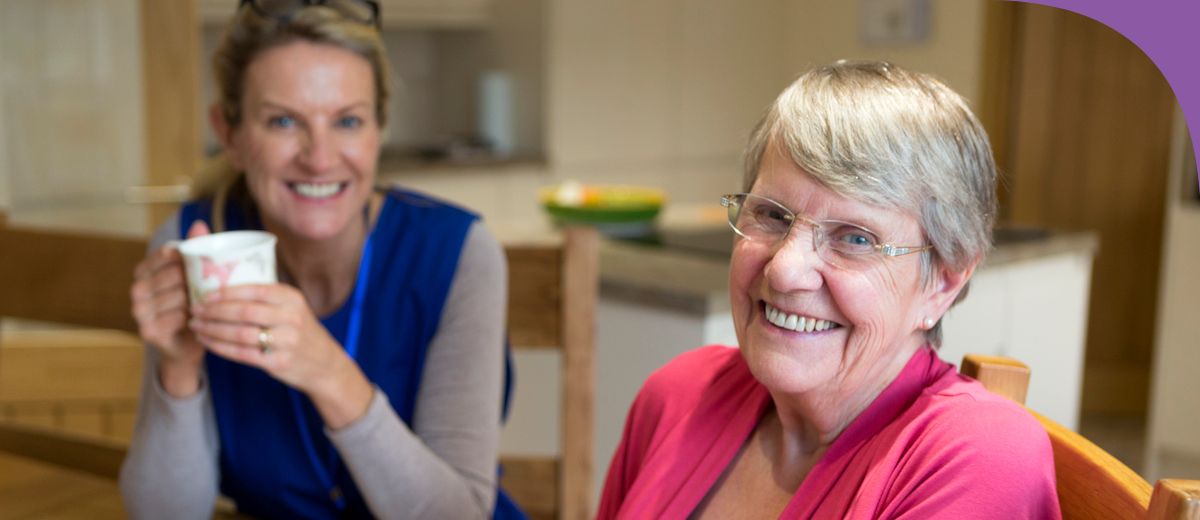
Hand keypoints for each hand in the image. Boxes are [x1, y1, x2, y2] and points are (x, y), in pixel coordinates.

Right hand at [130, 221, 209, 395]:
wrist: (189, 343)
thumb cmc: (193, 304)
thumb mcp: (196, 276)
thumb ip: (195, 251)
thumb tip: (199, 224)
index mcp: (145, 270)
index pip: (164, 253)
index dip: (187, 257)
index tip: (205, 263)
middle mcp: (137, 288)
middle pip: (172, 274)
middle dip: (196, 280)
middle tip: (213, 287)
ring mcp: (138, 310)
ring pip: (176, 296)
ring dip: (197, 300)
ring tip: (209, 303)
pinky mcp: (147, 330)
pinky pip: (175, 318)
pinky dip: (192, 318)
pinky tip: (200, 319)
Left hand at [189, 284, 372, 426]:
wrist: (323, 363)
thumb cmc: (299, 331)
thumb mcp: (292, 307)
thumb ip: (265, 298)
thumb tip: (221, 286)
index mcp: (292, 298)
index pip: (254, 290)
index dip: (226, 292)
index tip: (204, 294)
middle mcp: (291, 318)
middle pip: (244, 312)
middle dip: (214, 311)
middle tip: (194, 310)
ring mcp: (286, 342)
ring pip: (240, 334)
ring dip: (213, 329)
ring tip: (196, 326)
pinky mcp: (278, 362)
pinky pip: (242, 353)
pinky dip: (220, 347)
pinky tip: (207, 341)